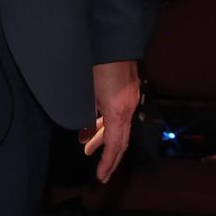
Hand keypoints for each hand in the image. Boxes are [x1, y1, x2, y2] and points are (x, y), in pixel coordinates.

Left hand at [81, 60, 139, 182]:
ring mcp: (131, 97)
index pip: (115, 145)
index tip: (101, 176)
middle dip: (109, 156)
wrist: (112, 39)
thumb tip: (84, 131)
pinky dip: (108, 123)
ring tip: (87, 145)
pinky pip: (120, 114)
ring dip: (105, 138)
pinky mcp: (129, 89)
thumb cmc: (96, 64)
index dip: (108, 163)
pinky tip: (94, 122)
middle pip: (121, 139)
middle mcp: (129, 107)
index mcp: (118, 111)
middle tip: (99, 170)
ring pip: (120, 126)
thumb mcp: (85, 93)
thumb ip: (86, 115)